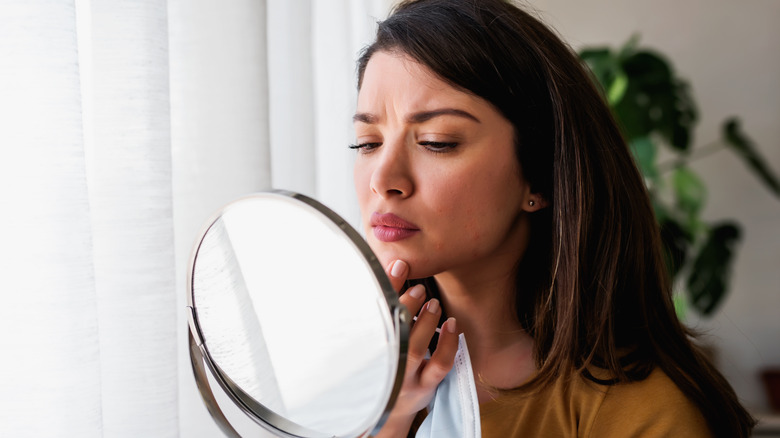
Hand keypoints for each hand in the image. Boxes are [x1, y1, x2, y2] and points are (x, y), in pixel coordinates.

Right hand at [375, 260, 458, 436]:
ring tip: (433, 303)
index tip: (398, 265)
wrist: (386, 411)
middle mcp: (384, 363)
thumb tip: (395, 267)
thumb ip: (385, 308)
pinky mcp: (423, 387)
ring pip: (415, 348)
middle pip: (394, 331)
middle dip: (406, 305)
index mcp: (367, 347)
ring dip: (427, 321)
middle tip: (418, 289)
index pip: (375, 313)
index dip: (387, 287)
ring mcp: (404, 377)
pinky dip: (448, 343)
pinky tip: (452, 324)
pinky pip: (439, 365)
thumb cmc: (383, 364)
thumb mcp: (378, 338)